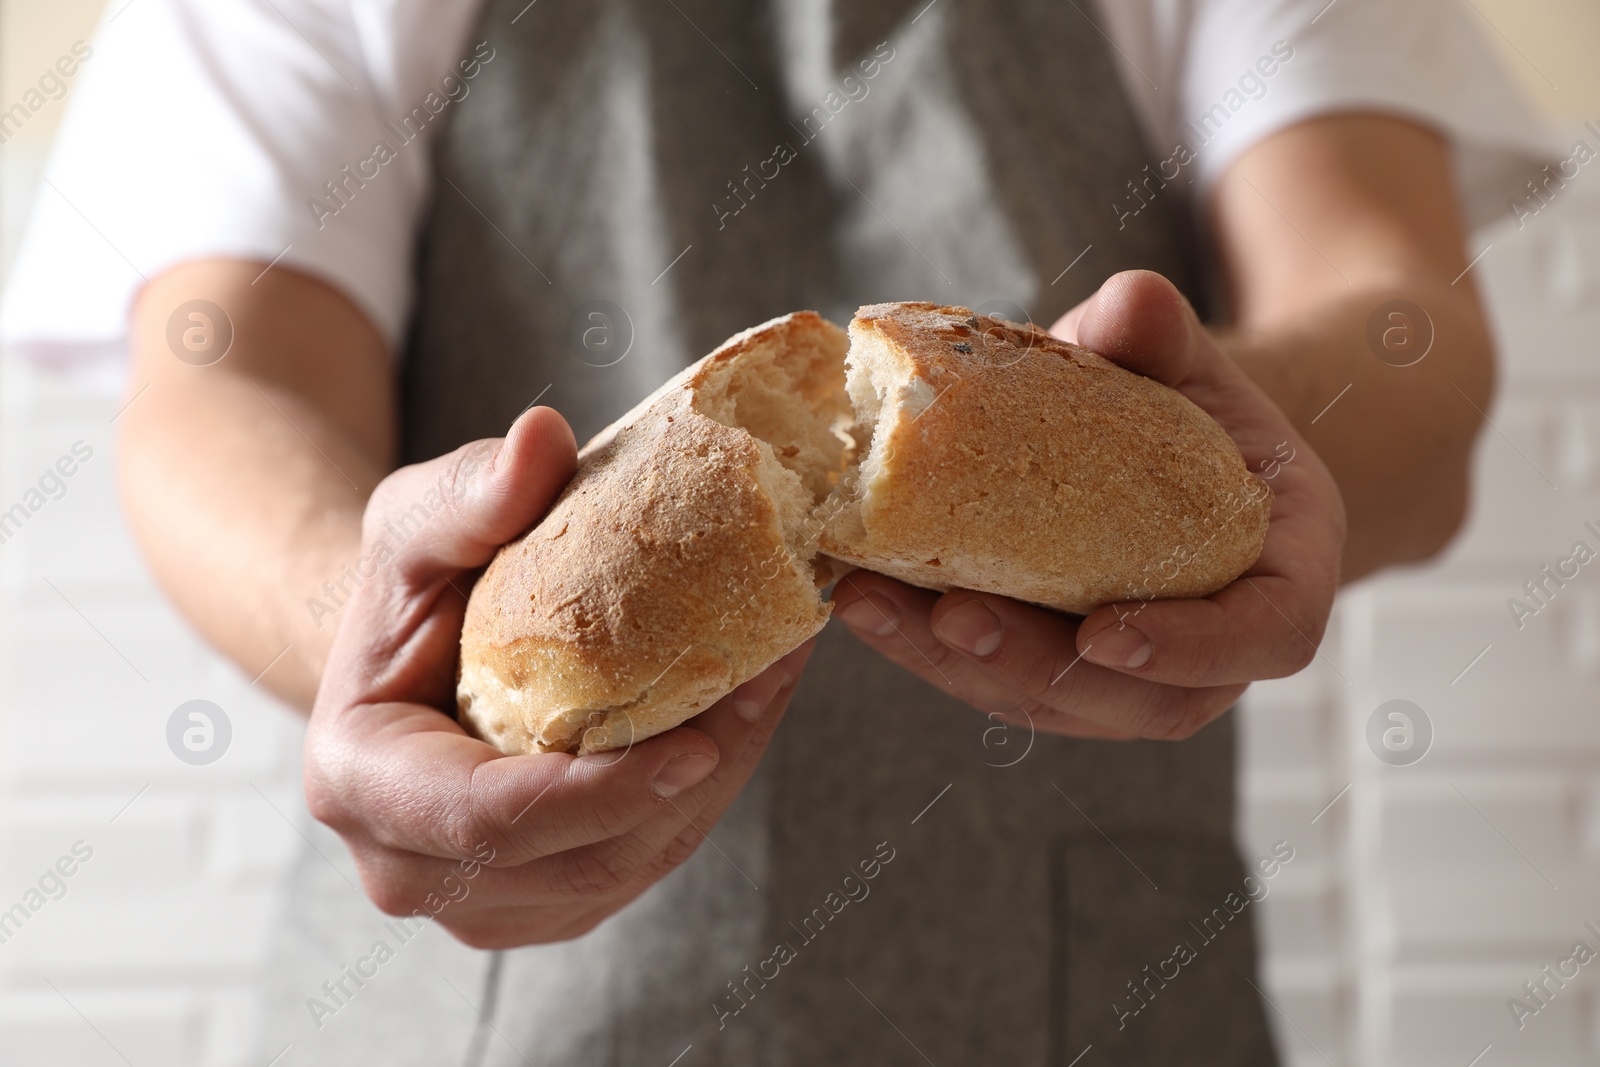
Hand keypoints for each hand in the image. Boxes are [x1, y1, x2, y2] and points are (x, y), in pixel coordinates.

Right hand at [304, 407, 813, 947]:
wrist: (405, 651)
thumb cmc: (406, 585)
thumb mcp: (421, 519)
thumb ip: (472, 490)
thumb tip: (542, 437)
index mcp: (361, 782)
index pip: (489, 821)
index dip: (600, 793)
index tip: (698, 746)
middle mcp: (408, 868)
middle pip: (579, 859)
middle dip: (689, 780)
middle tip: (770, 680)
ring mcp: (478, 901)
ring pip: (625, 869)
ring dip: (713, 786)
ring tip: (771, 684)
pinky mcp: (541, 901)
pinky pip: (638, 863)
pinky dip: (699, 797)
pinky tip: (742, 717)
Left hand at [831, 270, 1344, 740]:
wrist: (1164, 448)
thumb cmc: (1190, 406)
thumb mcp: (1188, 361)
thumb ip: (1166, 337)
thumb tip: (1128, 304)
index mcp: (1281, 575)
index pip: (1266, 636)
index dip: (1192, 646)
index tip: (1103, 632)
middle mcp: (1215, 649)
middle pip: (1141, 700)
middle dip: (1035, 666)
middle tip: (951, 617)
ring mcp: (1133, 677)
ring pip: (1053, 704)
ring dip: (956, 666)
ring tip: (871, 602)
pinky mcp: (1058, 675)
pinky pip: (997, 679)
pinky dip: (925, 645)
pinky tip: (862, 597)